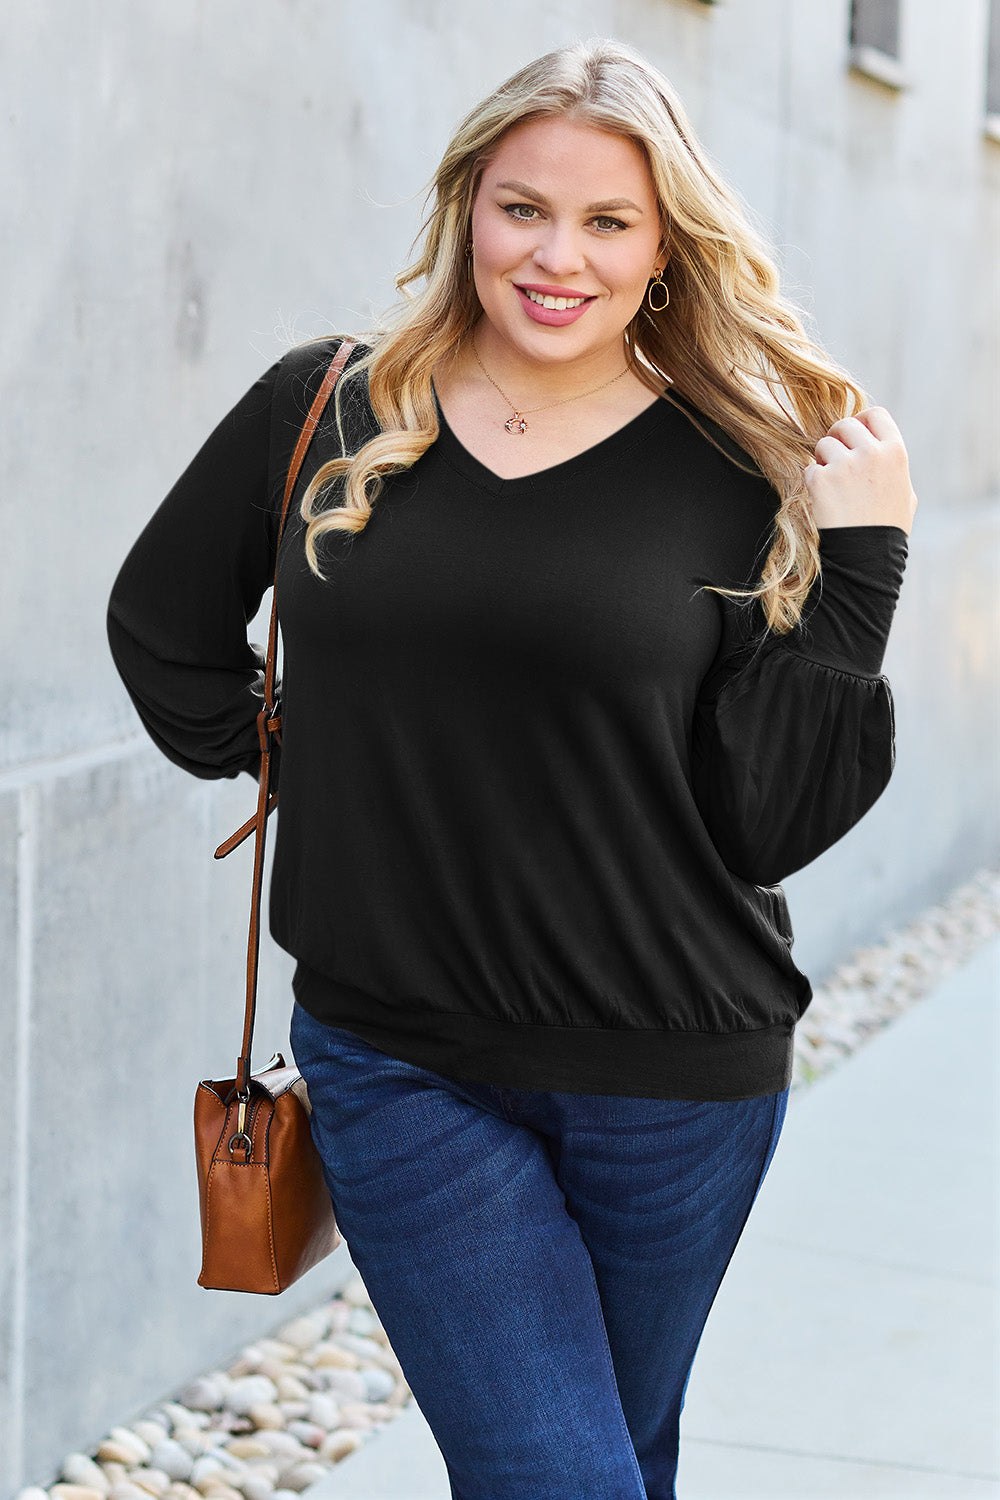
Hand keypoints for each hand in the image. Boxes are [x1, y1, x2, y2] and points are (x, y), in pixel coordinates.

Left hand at [803, 407, 917, 534]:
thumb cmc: (887, 529)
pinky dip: (812, 482)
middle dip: (836, 438)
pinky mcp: (821, 480)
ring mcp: (844, 465)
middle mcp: (871, 453)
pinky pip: (809, 468)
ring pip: (824, 444)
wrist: (867, 556)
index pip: (875, 415)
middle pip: (844, 425)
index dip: (860, 421)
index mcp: (895, 452)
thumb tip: (882, 450)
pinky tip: (824, 500)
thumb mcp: (905, 494)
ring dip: (823, 460)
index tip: (852, 435)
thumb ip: (892, 466)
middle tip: (834, 459)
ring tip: (832, 486)